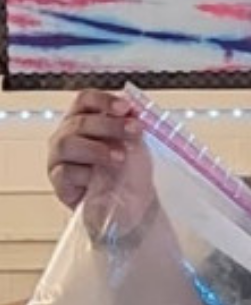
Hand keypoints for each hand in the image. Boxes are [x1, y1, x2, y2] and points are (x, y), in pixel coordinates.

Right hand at [47, 89, 155, 237]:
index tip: (125, 108)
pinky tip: (101, 179)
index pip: (86, 100)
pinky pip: (66, 171)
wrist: (132, 204)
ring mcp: (60, 159)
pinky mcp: (59, 182)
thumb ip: (132, 125)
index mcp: (86, 120)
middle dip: (110, 125)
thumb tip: (134, 110)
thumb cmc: (130, 170)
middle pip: (80, 121)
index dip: (104, 101)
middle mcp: (68, 135)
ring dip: (97, 148)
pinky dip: (87, 173)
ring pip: (67, 144)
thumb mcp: (136, 143)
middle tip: (133, 131)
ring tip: (119, 158)